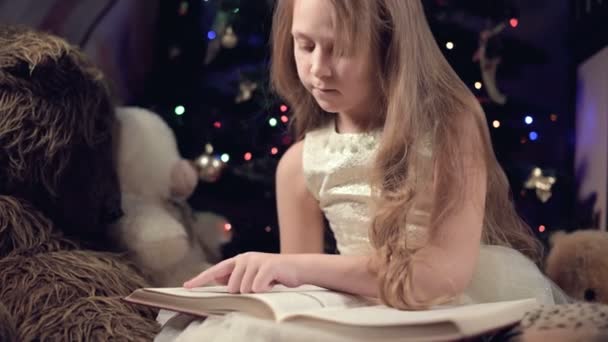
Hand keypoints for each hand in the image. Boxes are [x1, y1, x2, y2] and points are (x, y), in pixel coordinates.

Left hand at [183, 252, 301, 292]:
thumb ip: (236, 277)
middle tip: (258, 287)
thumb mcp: (252, 275)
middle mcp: (245, 258)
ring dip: (255, 292)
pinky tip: (271, 284)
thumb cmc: (273, 275)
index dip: (201, 279)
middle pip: (232, 287)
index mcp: (239, 260)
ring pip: (244, 289)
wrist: (297, 268)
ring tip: (266, 285)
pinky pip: (257, 287)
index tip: (187, 286)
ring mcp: (256, 261)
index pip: (216, 271)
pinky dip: (264, 290)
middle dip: (243, 292)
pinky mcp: (267, 266)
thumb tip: (219, 281)